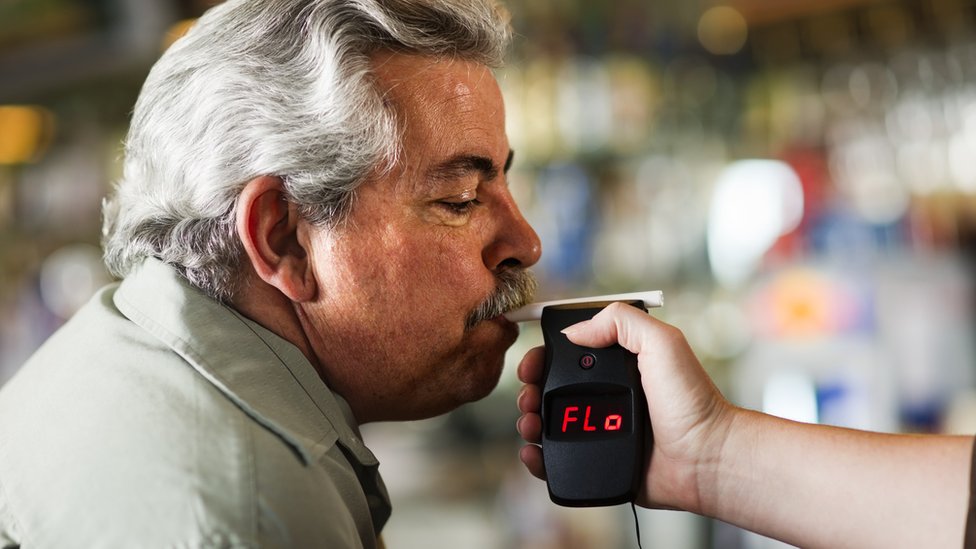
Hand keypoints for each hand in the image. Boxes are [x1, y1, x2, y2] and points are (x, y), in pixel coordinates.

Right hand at [516, 302, 733, 512]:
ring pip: (549, 425)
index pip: (567, 356)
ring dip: (530, 423)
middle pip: (550, 391)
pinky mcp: (598, 461)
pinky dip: (538, 457)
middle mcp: (605, 397)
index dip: (542, 359)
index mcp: (618, 367)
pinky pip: (558, 459)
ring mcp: (599, 431)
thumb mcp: (663, 343)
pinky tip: (534, 453)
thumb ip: (622, 322)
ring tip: (530, 426)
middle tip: (528, 400)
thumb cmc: (694, 402)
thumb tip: (574, 330)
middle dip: (530, 392)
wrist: (707, 458)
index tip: (531, 366)